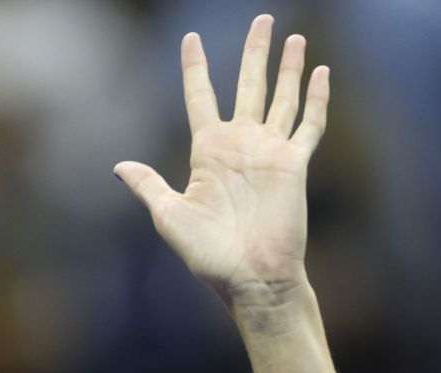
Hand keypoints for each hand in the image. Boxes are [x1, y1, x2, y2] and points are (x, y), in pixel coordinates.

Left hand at [116, 15, 329, 309]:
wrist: (251, 279)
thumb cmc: (210, 256)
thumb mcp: (170, 217)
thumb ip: (149, 186)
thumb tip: (118, 166)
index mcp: (208, 152)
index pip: (201, 96)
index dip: (196, 67)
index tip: (191, 38)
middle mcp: (240, 145)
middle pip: (248, 85)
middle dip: (254, 51)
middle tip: (262, 18)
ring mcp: (270, 152)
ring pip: (281, 98)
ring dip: (288, 68)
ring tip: (295, 38)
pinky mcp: (294, 164)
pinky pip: (308, 125)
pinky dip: (317, 99)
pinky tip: (322, 73)